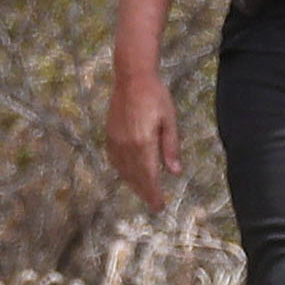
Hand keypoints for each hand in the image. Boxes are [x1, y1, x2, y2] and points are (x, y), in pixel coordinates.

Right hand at [107, 69, 183, 210]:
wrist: (132, 78)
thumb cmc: (156, 96)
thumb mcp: (169, 120)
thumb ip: (171, 147)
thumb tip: (174, 172)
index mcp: (143, 143)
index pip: (149, 176)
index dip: (154, 193)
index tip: (159, 206)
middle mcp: (127, 146)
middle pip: (135, 177)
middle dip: (144, 192)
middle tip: (154, 204)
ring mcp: (116, 141)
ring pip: (123, 171)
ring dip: (133, 184)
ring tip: (143, 192)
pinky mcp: (110, 135)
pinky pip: (114, 160)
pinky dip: (122, 171)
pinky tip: (128, 174)